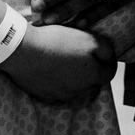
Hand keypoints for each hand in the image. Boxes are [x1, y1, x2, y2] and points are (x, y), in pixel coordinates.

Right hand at [0, 23, 115, 103]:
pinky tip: (53, 74)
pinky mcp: (45, 96)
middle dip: (92, 73)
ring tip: (66, 64)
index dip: (109, 63)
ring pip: (75, 89)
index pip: (110, 73)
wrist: (23, 51)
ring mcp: (62, 94)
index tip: (105, 56)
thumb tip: (111, 57)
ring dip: (75, 79)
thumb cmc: (56, 40)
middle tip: (83, 58)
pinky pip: (58, 94)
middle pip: (93, 83)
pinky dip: (58, 86)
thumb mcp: (87, 37)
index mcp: (92, 74)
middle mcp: (80, 89)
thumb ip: (105, 48)